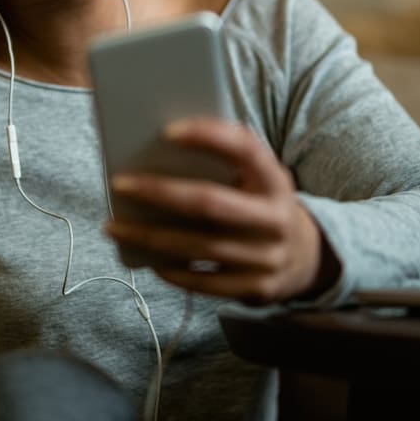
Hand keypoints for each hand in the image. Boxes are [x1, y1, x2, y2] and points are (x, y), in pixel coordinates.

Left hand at [104, 117, 337, 304]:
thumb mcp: (258, 179)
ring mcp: (268, 259)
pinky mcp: (256, 290)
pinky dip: (171, 270)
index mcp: (276, 181)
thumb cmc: (261, 204)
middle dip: (159, 193)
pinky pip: (203, 283)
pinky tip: (145, 257)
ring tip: (113, 226)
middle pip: (210, 203)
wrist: (306, 258)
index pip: (246, 149)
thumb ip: (225, 164)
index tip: (167, 130)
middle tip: (119, 183)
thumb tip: (158, 151)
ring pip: (198, 248)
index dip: (209, 136)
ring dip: (149, 237)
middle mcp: (276, 219)